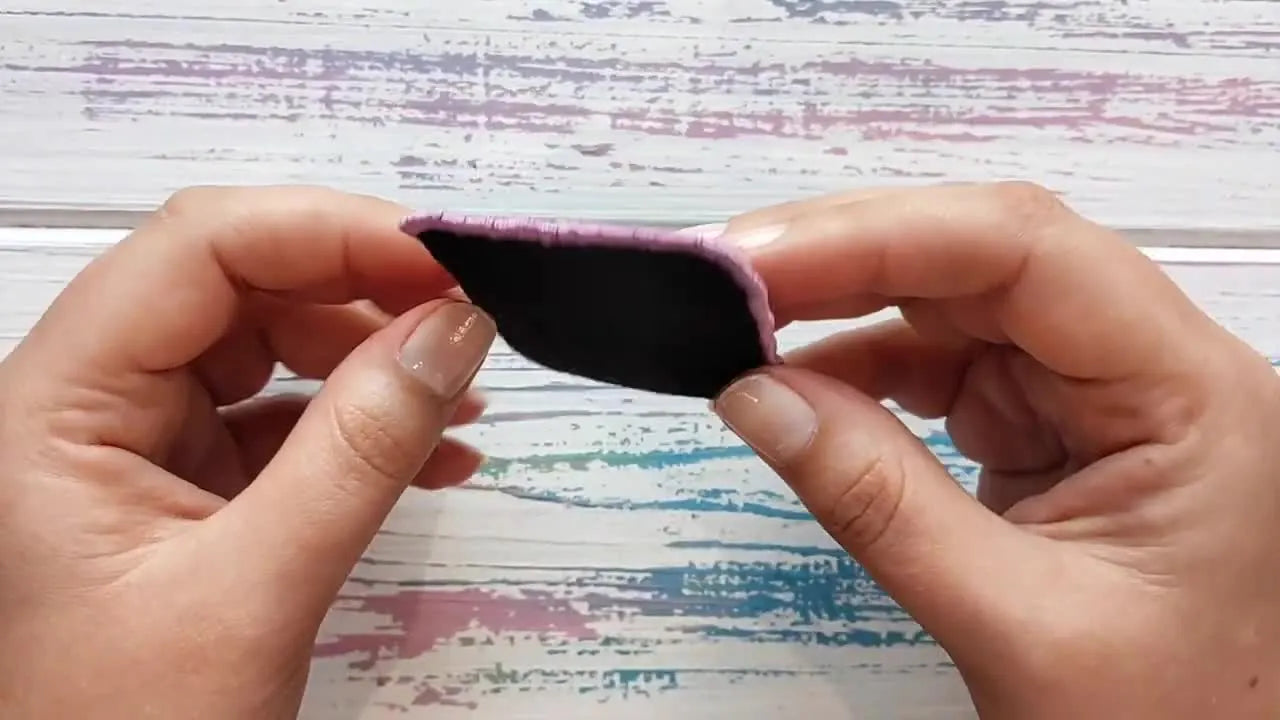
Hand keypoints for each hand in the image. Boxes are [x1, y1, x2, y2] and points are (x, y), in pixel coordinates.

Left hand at [0, 186, 495, 717]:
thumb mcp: (254, 591)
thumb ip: (360, 453)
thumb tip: (455, 332)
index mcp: (57, 404)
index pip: (197, 251)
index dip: (327, 232)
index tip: (442, 260)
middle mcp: (89, 401)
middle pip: (237, 283)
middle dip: (361, 292)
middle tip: (466, 322)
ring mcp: (140, 440)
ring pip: (269, 343)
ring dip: (373, 359)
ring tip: (462, 397)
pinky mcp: (189, 482)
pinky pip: (287, 417)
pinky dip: (365, 424)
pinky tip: (437, 452)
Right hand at [710, 182, 1279, 717]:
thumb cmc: (1162, 719)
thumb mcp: (1014, 623)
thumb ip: (877, 502)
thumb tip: (753, 394)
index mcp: (1189, 393)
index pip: (1027, 254)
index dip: (880, 237)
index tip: (760, 257)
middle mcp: (1149, 366)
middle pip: (984, 258)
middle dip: (849, 256)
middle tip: (727, 271)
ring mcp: (1097, 392)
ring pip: (956, 302)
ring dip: (844, 303)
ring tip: (742, 316)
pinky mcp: (1049, 425)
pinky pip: (943, 366)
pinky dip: (861, 369)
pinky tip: (796, 382)